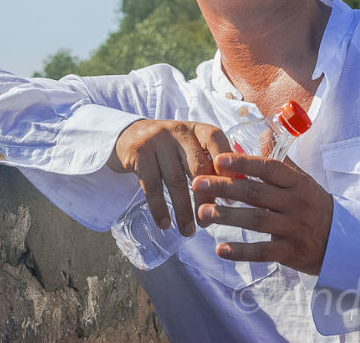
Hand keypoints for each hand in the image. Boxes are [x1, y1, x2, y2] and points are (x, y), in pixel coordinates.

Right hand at [107, 119, 231, 236]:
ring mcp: (156, 140)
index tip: (232, 195)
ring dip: (183, 210)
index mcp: (195, 129)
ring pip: (175, 180)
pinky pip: (152, 185)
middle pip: (197, 166)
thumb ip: (209, 163)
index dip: (226, 166)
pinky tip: (164, 224)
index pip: (215, 140)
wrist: (126, 135)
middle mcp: (177, 130)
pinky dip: (159, 208)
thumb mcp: (187, 146)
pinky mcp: (138, 152)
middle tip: (207, 222)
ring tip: (188, 231)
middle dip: (205, 198)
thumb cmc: (167, 148)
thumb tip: (234, 196)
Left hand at [192, 153, 333, 273]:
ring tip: (203, 212)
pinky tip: (221, 249)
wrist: (345, 241)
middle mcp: (296, 203)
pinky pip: (264, 252)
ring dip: (228, 216)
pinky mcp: (292, 252)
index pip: (269, 168)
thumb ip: (280, 159)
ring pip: (258, 220)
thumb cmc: (314, 205)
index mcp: (297, 183)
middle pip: (257, 193)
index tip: (218, 159)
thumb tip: (264, 130)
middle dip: (225, 187)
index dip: (244, 162)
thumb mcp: (301, 180)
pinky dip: (242, 251)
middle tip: (198, 183)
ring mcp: (295, 228)